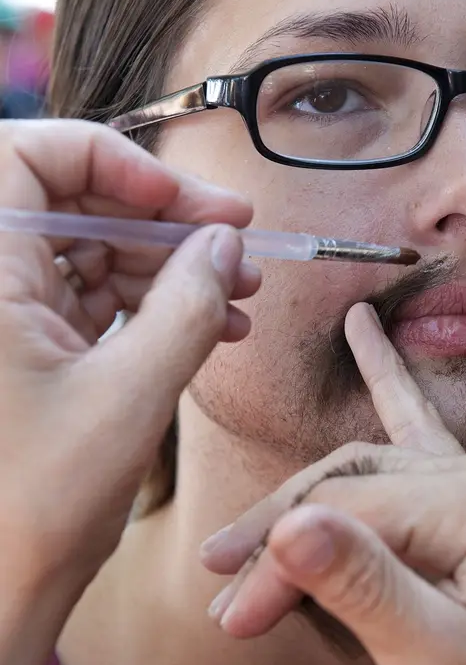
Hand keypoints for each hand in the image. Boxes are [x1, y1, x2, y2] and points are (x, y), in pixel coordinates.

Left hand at [0, 119, 260, 592]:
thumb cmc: (37, 508)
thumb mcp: (131, 396)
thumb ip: (187, 305)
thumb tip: (225, 242)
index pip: (31, 156)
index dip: (117, 164)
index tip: (189, 203)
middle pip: (73, 201)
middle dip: (162, 220)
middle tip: (240, 242)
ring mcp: (0, 316)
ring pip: (89, 251)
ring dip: (168, 266)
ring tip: (242, 296)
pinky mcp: (23, 349)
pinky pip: (90, 298)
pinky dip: (150, 306)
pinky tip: (215, 325)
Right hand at [202, 305, 465, 664]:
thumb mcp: (436, 663)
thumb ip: (362, 587)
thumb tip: (286, 525)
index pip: (351, 514)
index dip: (279, 560)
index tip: (231, 617)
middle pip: (356, 483)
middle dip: (284, 538)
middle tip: (223, 595)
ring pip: (374, 470)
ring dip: (312, 508)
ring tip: (241, 549)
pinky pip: (424, 433)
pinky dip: (387, 385)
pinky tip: (360, 329)